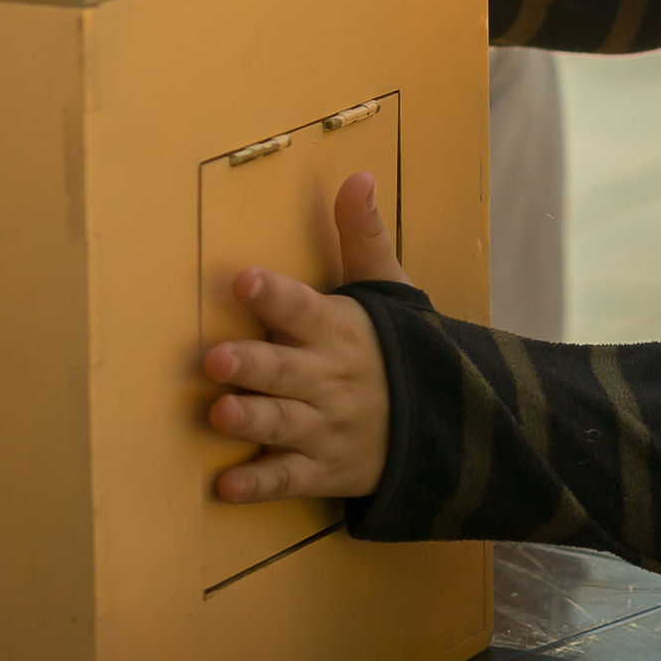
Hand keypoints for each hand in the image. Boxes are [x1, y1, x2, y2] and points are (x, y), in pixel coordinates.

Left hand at [204, 173, 412, 502]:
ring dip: (253, 419)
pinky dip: (260, 484)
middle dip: (253, 364)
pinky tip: (227, 485)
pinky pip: (289, 479)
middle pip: (285, 370)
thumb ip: (363, 235)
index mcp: (340, 331)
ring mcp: (325, 427)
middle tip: (215, 358)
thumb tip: (356, 176)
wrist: (444, 423)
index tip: (243, 280)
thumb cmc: (400, 348)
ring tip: (221, 412)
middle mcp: (329, 378)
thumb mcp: (390, 289)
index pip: (304, 309)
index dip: (275, 295)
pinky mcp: (322, 469)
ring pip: (284, 423)